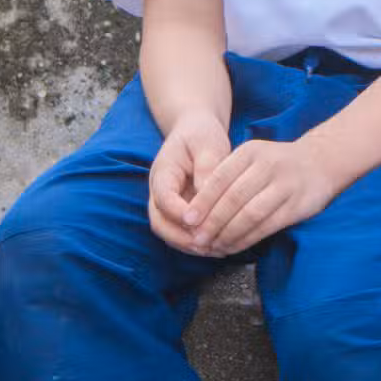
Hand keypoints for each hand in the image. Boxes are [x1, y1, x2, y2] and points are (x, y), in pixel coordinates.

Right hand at [147, 112, 231, 251]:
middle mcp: (159, 192)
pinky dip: (197, 244)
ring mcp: (167, 204)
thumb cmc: (202, 135)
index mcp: (163, 173)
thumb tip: (209, 196)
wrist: (196, 131)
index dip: (180, 214)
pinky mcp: (179, 212)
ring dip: (190, 245)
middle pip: (160, 223)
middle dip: (182, 239)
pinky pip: (182, 234)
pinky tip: (220, 246)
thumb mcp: (208, 145)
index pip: (164, 199)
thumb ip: (207, 169)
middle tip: (209, 246)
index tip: (200, 223)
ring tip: (219, 250)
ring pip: (169, 233)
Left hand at [189, 138, 341, 255]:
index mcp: (250, 152)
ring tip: (214, 246)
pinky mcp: (298, 205)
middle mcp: (267, 165)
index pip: (219, 179)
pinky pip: (268, 226)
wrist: (321, 162)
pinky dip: (248, 239)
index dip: (202, 202)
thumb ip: (228, 176)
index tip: (187, 220)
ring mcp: (284, 185)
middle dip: (212, 222)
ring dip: (229, 234)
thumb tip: (197, 209)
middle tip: (197, 239)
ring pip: (250, 214)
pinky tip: (235, 246)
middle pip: (233, 199)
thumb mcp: (252, 158)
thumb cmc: (276, 164)